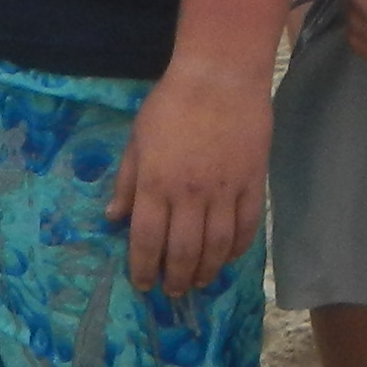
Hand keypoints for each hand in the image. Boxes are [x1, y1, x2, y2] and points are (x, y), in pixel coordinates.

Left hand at [109, 61, 269, 296]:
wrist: (221, 75)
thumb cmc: (172, 102)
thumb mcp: (138, 138)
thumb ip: (127, 181)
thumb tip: (113, 218)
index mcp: (156, 183)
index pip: (148, 239)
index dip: (144, 267)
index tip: (143, 283)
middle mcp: (190, 194)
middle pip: (184, 251)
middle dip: (176, 278)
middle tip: (173, 290)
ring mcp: (225, 191)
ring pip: (217, 247)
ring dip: (207, 271)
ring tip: (200, 282)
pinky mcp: (253, 183)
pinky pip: (248, 227)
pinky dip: (238, 249)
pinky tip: (229, 257)